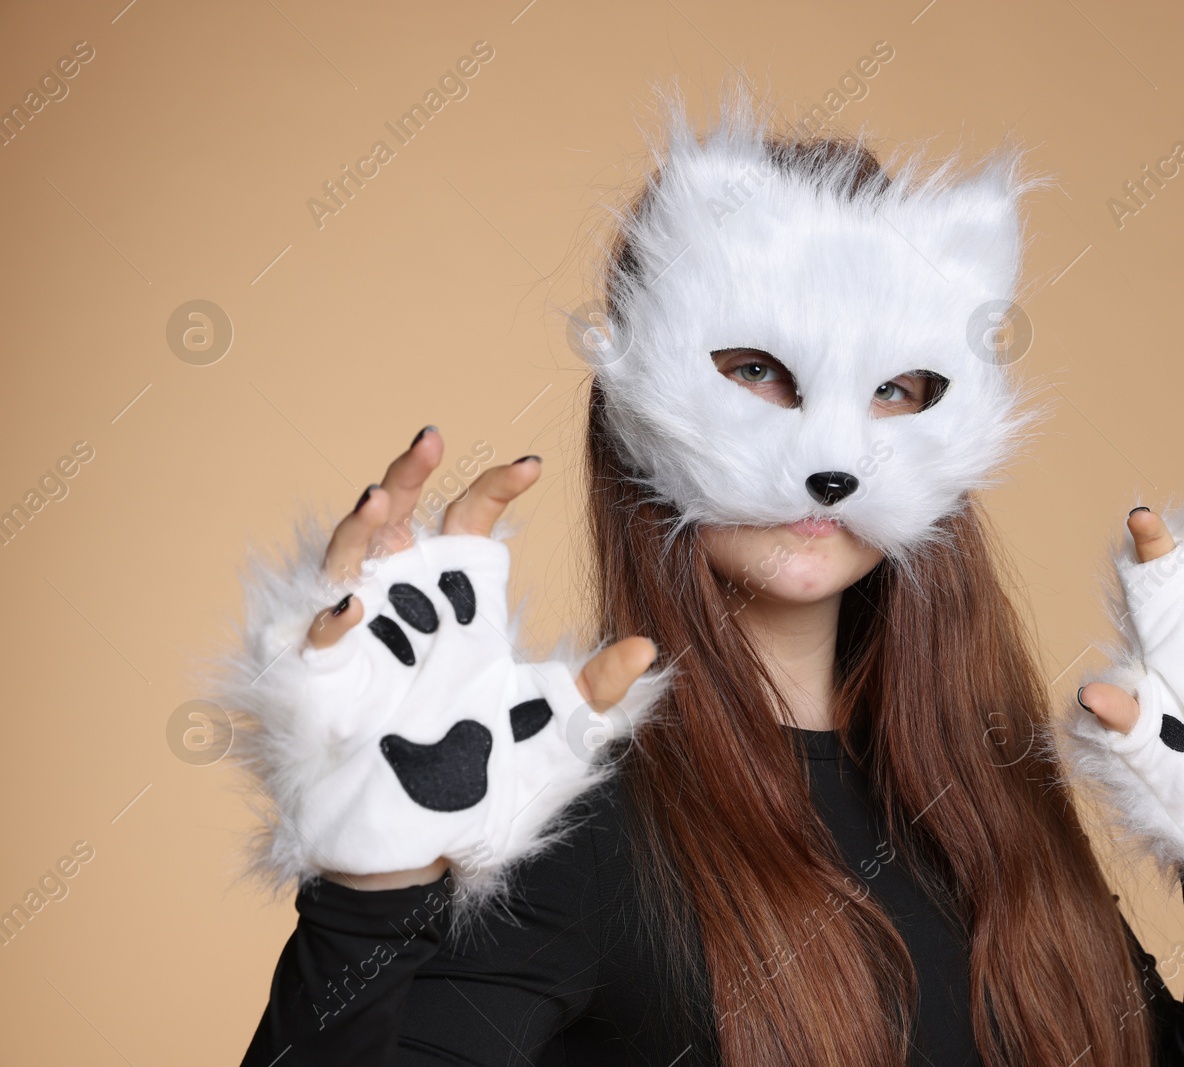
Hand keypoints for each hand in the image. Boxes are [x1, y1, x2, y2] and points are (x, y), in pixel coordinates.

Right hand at [222, 428, 670, 892]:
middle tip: (432, 438)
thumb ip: (594, 692)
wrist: (420, 853)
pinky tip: (353, 608)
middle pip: (399, 520)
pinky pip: (314, 639)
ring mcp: (359, 643)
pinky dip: (330, 620)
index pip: (471, 525)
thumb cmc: (478, 789)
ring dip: (360, 528)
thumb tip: (647, 647)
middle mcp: (407, 612)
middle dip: (409, 473)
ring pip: (347, 560)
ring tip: (383, 496)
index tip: (532, 465)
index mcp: (462, 610)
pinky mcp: (320, 684)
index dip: (494, 487)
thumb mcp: (553, 736)